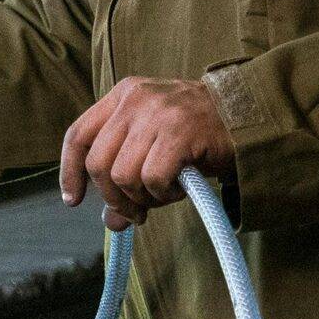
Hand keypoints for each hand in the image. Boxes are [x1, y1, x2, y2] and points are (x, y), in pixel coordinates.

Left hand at [59, 77, 234, 230]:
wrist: (248, 115)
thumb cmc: (198, 133)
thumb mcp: (154, 145)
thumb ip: (126, 177)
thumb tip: (110, 222)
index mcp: (122, 95)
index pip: (79, 135)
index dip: (70, 172)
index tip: (73, 200)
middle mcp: (134, 100)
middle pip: (98, 163)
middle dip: (114, 197)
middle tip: (137, 211)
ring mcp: (156, 113)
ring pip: (123, 175)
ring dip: (142, 197)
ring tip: (165, 194)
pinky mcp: (179, 132)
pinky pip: (152, 179)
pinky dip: (163, 194)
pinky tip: (179, 189)